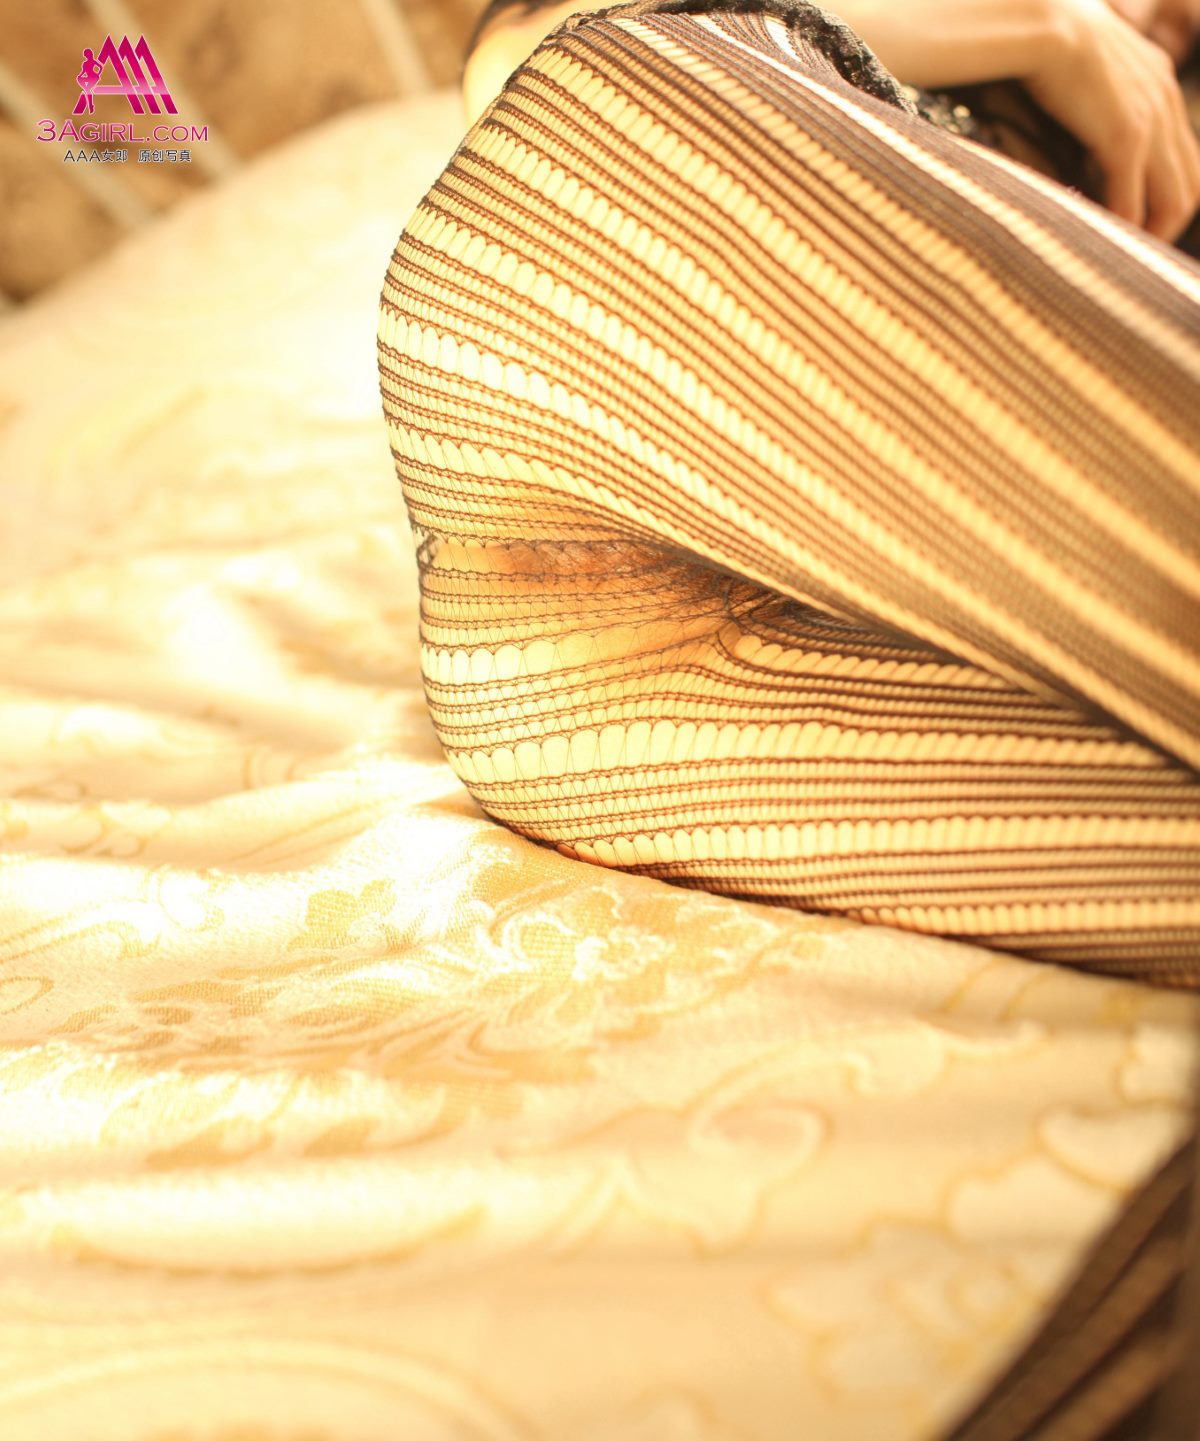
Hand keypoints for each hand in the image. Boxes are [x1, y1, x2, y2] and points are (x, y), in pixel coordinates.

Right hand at [1024, 0, 1199, 238]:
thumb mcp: (1080, 65)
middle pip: (1189, 182)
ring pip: (1174, 199)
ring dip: (1148, 235)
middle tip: (1130, 251)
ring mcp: (1151, 118)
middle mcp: (1165, 98)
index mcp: (1158, 79)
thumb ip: (1088, 98)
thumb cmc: (1038, 41)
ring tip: (1118, 257)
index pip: (1179, 152)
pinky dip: (1119, 229)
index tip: (1130, 220)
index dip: (1160, 194)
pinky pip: (1132, 201)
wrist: (1035, 19)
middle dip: (1164, 225)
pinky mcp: (1125, 136)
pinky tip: (1097, 245)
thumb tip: (1070, 128)